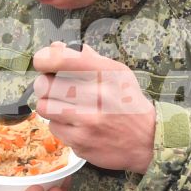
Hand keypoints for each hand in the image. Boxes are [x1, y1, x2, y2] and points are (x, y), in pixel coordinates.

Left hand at [31, 41, 155, 174]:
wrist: (147, 140)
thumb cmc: (128, 102)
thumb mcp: (117, 73)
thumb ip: (87, 59)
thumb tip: (56, 47)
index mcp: (105, 74)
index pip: (62, 59)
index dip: (45, 58)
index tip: (43, 61)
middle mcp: (96, 96)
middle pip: (45, 85)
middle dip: (45, 84)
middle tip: (53, 87)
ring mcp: (87, 122)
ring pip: (44, 107)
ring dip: (50, 105)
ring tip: (64, 106)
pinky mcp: (81, 142)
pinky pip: (53, 128)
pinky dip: (60, 125)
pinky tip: (75, 124)